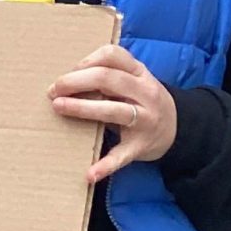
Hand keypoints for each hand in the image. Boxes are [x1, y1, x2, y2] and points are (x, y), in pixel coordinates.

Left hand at [50, 42, 176, 183]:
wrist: (178, 129)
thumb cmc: (142, 100)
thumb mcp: (134, 81)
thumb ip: (109, 75)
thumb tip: (65, 78)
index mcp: (140, 73)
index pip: (113, 56)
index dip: (86, 61)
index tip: (67, 71)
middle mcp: (146, 93)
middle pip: (108, 79)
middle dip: (75, 82)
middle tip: (53, 90)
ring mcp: (145, 120)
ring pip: (113, 110)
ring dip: (82, 108)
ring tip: (58, 107)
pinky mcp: (140, 146)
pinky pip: (122, 155)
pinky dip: (105, 165)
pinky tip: (90, 174)